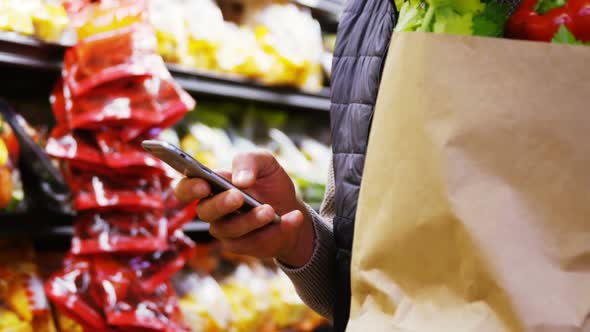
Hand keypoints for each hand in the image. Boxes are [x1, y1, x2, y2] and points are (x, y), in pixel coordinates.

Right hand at [175, 150, 314, 266]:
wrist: (291, 207)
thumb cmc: (269, 182)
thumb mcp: (264, 162)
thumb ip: (249, 161)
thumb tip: (240, 180)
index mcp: (211, 186)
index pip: (185, 189)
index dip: (189, 188)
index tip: (204, 184)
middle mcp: (214, 211)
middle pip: (205, 212)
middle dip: (221, 204)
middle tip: (239, 197)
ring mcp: (228, 232)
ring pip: (231, 230)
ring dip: (251, 219)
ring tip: (270, 209)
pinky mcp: (247, 246)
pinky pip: (258, 242)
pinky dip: (280, 228)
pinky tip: (293, 217)